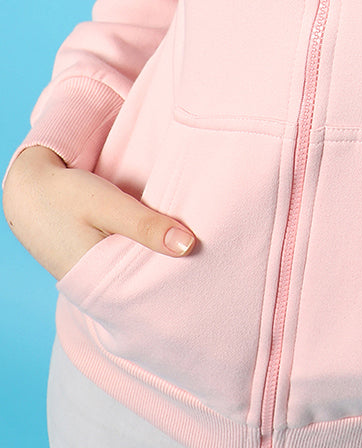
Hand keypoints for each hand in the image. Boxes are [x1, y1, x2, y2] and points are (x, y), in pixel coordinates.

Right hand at [2, 145, 197, 281]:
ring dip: (157, 265)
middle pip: (141, 289)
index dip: (175, 286)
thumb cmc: (66, 194)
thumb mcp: (108, 205)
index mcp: (95, 280)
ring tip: (195, 257)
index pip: (144, 294)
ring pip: (134, 277)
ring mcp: (91, 277)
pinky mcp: (92, 262)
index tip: (210, 274)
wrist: (28, 188)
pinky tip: (166, 246)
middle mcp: (92, 286)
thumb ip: (146, 225)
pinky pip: (123, 266)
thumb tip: (190, 245)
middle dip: (170, 278)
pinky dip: (143, 258)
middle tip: (211, 265)